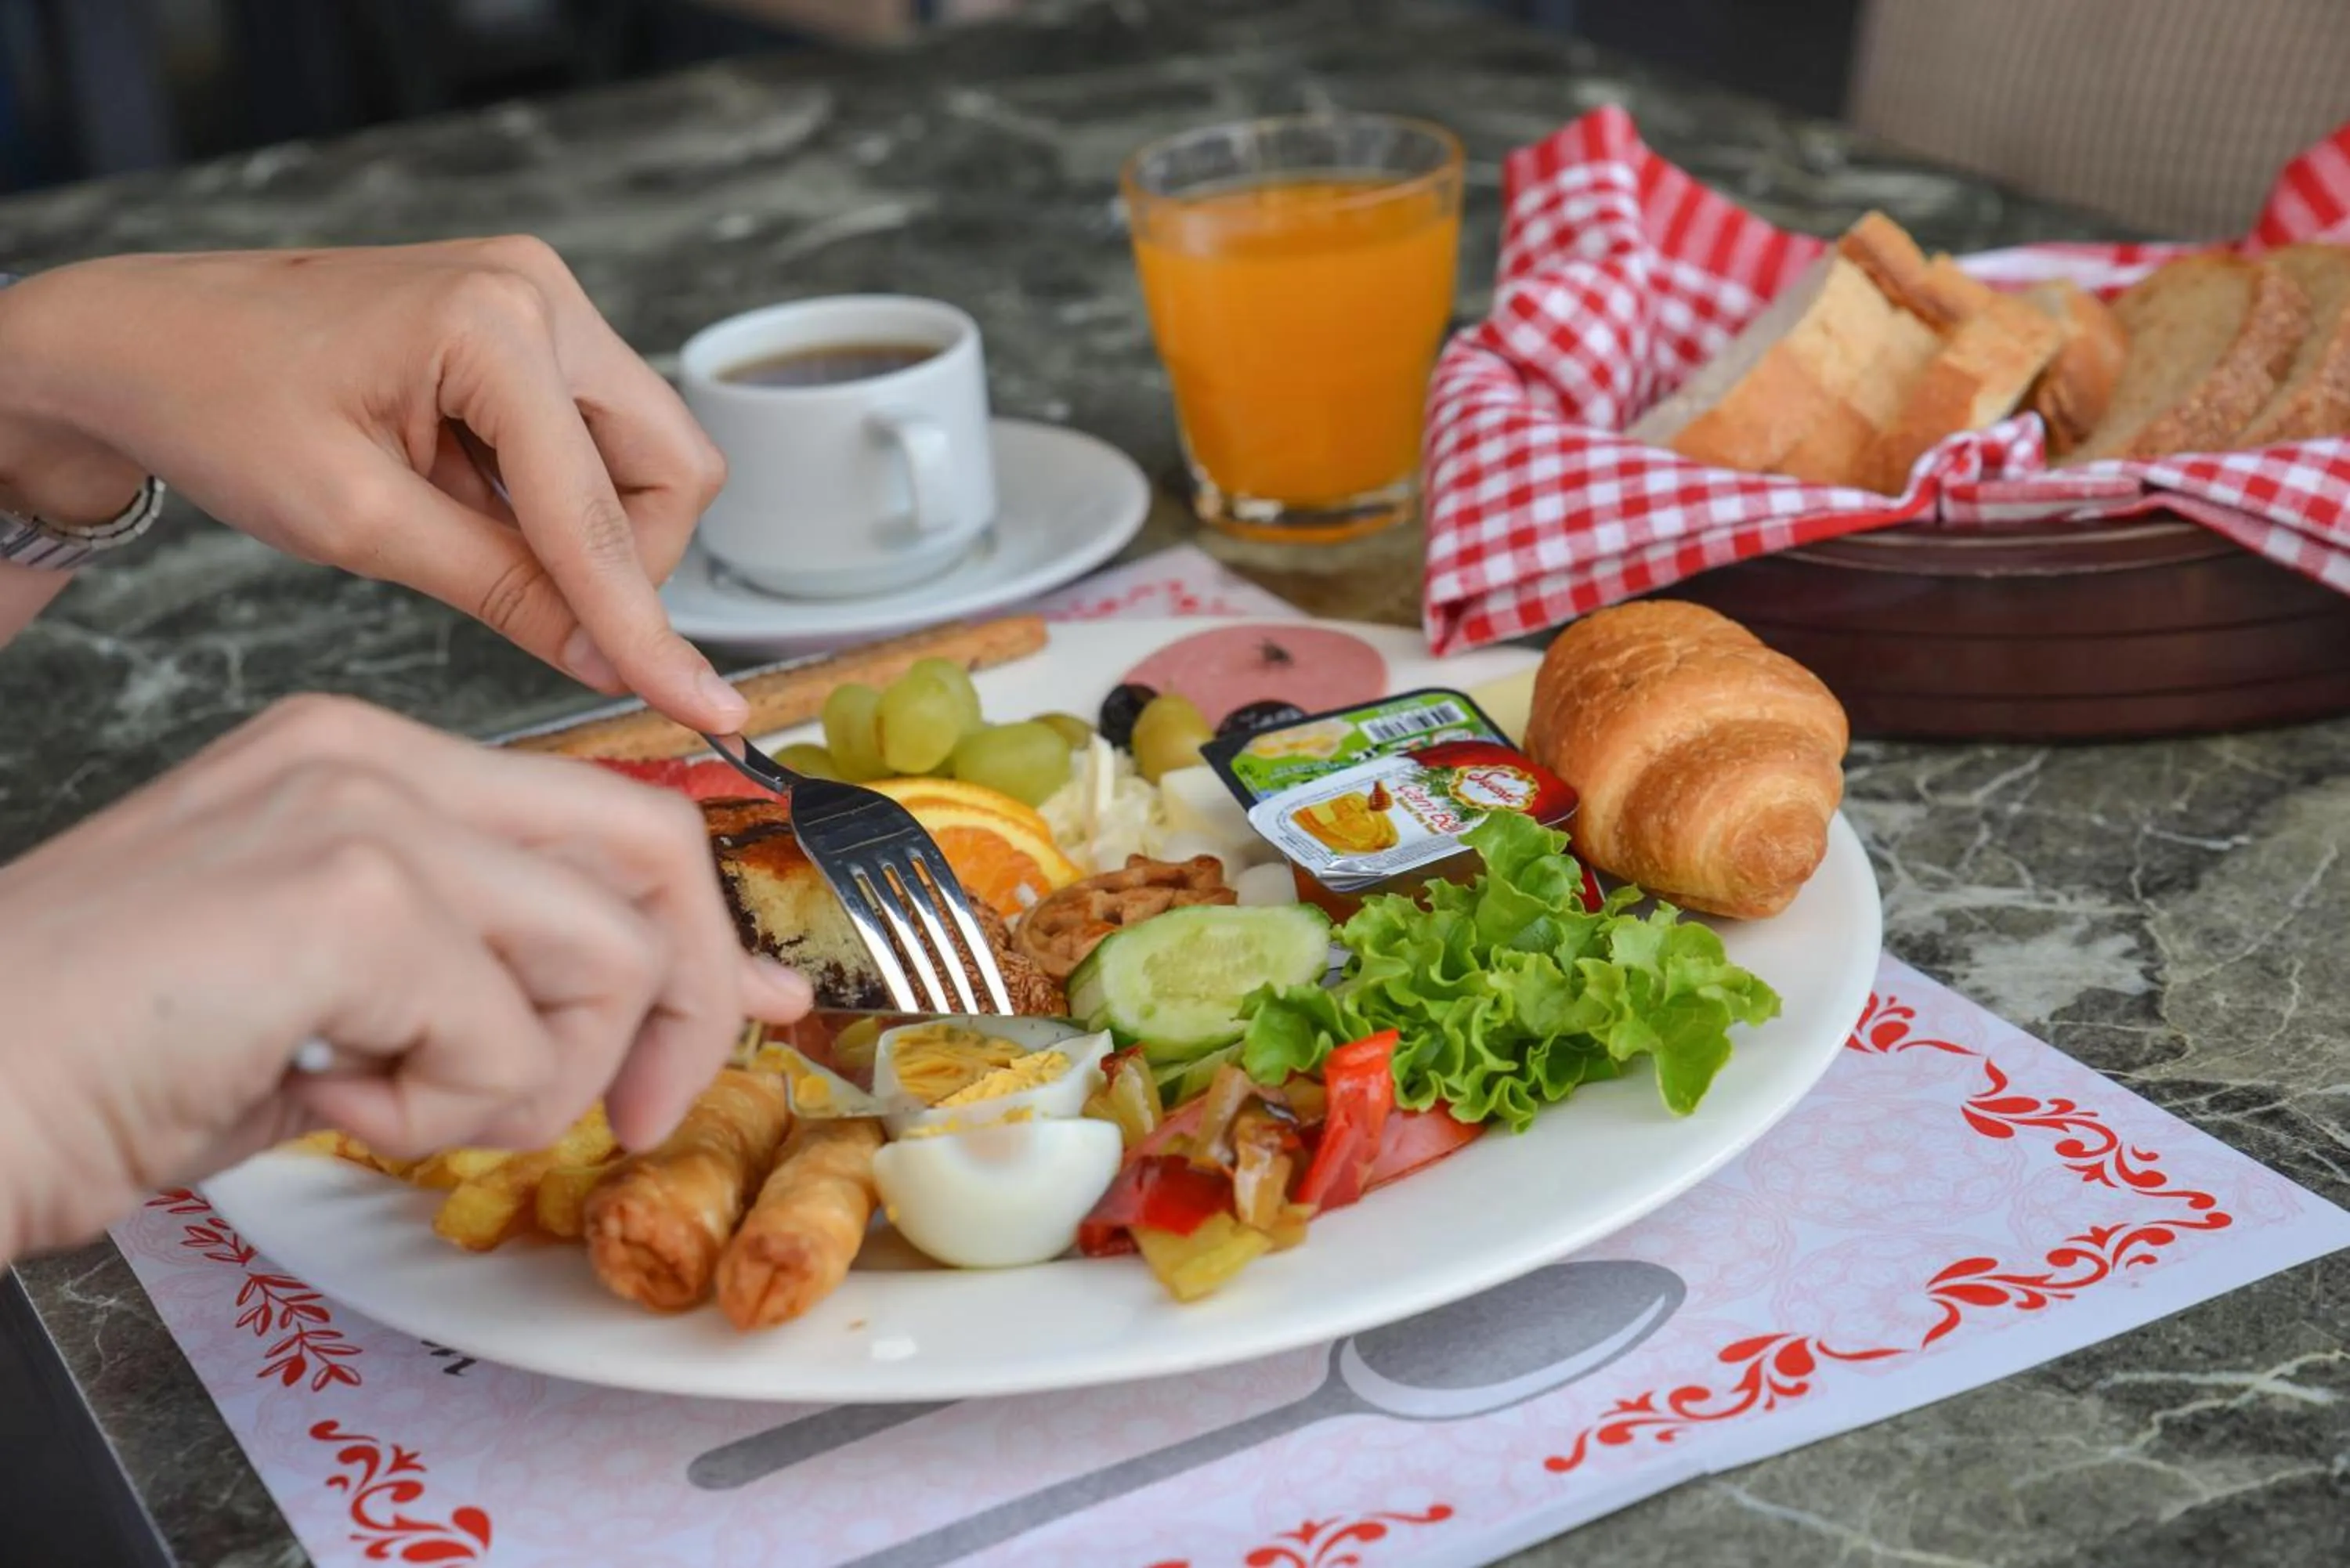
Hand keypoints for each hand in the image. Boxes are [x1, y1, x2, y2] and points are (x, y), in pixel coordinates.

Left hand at [0, 239, 747, 730]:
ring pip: (647, 457)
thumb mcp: (355, 524)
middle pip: (671, 469)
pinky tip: (466, 493)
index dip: (645, 624)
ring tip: (462, 525)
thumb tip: (609, 661)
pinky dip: (553, 495)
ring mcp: (541, 300)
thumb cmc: (219, 406)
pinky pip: (597, 437)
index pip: (603, 512)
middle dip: (623, 556)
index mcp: (492, 323)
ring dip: (584, 526)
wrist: (145, 339)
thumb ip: (501, 590)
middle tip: (524, 592)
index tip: (703, 708)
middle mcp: (540, 291)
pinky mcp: (531, 324)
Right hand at [0, 696, 810, 1262]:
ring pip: (603, 956)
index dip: (705, 926)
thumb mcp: (332, 994)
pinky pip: (513, 1037)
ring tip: (390, 1101)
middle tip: (635, 1111)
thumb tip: (637, 1017)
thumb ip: (481, 977)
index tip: (751, 1011)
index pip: (610, 810)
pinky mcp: (348, 897)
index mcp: (366, 759)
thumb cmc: (103, 1055)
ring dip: (532, 1083)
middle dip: (687, 998)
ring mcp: (361, 810)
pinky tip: (329, 1101)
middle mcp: (373, 755)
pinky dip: (449, 1113)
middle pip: (653, 847)